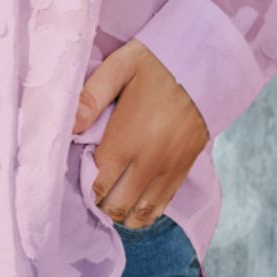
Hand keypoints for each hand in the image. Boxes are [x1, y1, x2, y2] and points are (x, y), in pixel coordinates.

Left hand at [72, 39, 210, 229]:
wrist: (208, 65)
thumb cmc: (159, 63)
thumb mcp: (121, 66)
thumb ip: (91, 96)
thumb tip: (68, 126)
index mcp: (127, 139)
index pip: (97, 183)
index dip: (84, 185)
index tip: (79, 173)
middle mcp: (149, 162)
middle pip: (117, 205)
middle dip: (100, 203)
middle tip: (91, 187)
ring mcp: (169, 170)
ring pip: (140, 214)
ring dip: (121, 213)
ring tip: (111, 198)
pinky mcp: (184, 170)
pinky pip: (161, 206)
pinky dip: (144, 213)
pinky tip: (133, 205)